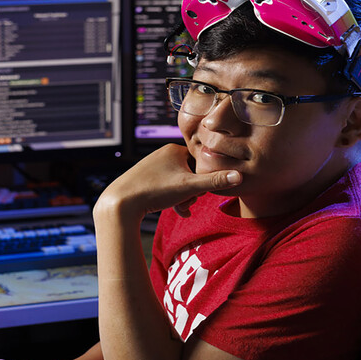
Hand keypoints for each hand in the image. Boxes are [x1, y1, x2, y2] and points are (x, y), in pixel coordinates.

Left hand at [96, 144, 240, 220]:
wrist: (120, 202)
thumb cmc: (155, 191)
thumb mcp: (189, 187)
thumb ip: (215, 182)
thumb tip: (240, 176)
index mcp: (174, 149)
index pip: (201, 163)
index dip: (204, 181)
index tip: (199, 193)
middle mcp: (163, 153)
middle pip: (190, 173)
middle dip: (192, 191)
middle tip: (187, 203)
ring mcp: (153, 165)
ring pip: (178, 182)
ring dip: (183, 197)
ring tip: (180, 209)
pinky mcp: (146, 178)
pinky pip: (166, 186)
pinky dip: (172, 198)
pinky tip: (175, 210)